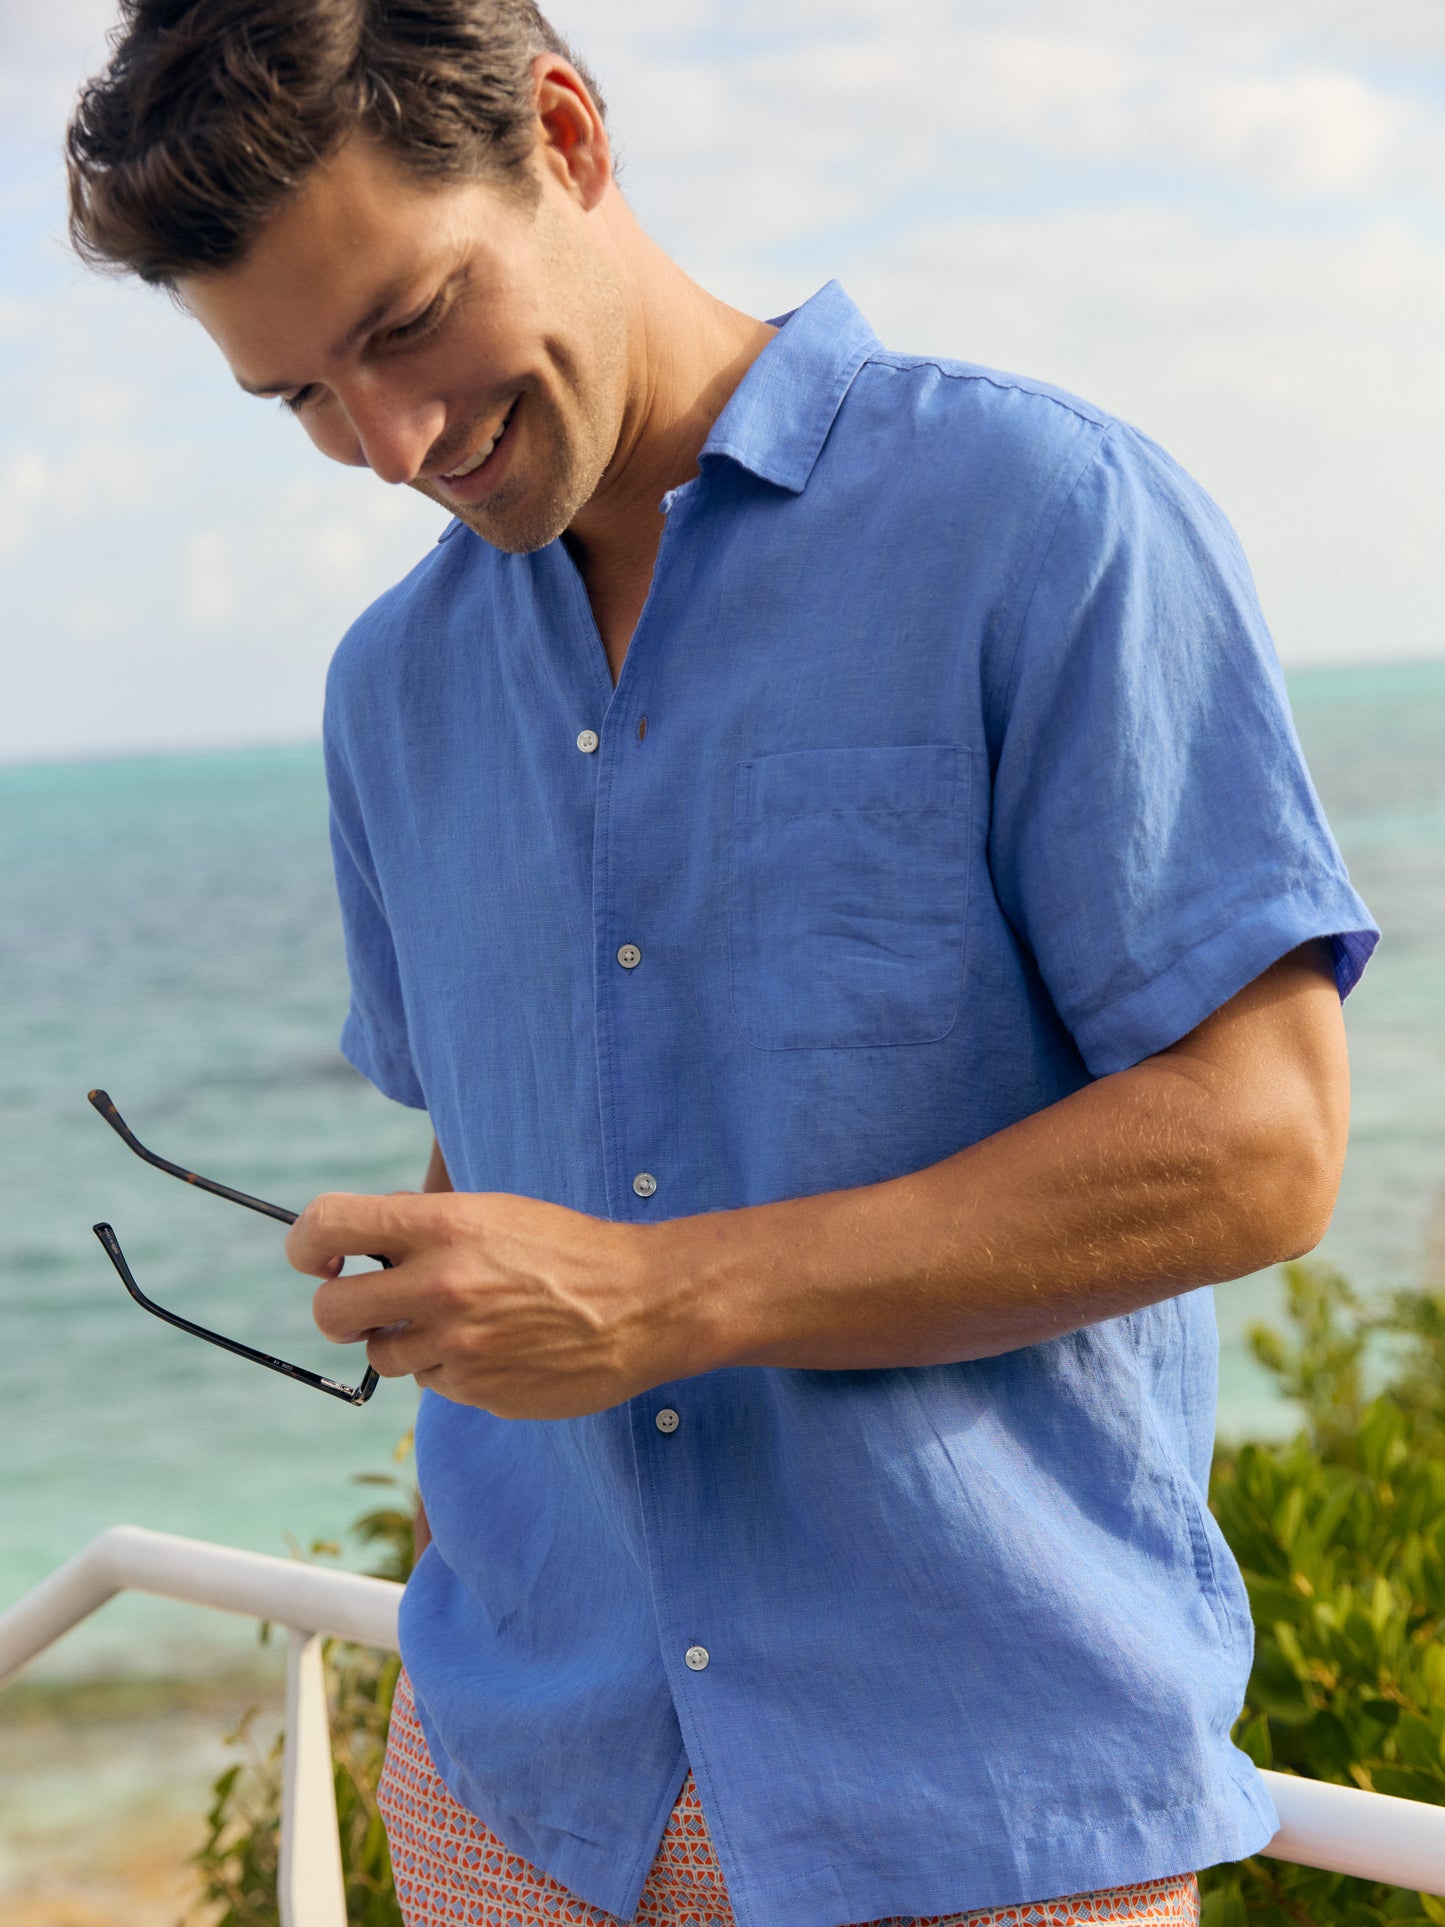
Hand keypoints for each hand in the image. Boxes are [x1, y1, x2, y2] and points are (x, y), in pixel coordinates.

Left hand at [286, 1189, 703, 1418]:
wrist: (642, 1304)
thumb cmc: (566, 1249)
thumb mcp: (493, 1212)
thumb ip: (423, 1228)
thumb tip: (357, 1244)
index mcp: (442, 1226)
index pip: (326, 1225)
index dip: (306, 1244)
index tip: (320, 1258)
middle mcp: (439, 1286)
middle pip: (329, 1312)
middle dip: (343, 1310)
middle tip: (372, 1306)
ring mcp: (456, 1346)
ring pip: (381, 1356)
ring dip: (405, 1343)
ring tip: (462, 1323)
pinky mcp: (476, 1392)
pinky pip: (433, 1385)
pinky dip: (453, 1370)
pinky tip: (498, 1348)